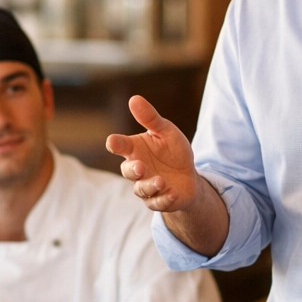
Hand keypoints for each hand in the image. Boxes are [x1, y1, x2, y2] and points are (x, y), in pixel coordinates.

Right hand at [106, 96, 202, 212]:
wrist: (188, 177)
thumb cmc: (172, 152)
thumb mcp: (166, 131)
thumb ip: (150, 118)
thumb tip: (134, 98)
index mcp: (135, 149)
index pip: (120, 146)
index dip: (116, 144)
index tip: (113, 142)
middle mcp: (137, 169)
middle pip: (128, 171)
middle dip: (133, 170)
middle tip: (141, 167)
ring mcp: (146, 187)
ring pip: (141, 190)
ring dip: (150, 186)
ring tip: (161, 181)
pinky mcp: (158, 201)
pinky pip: (157, 203)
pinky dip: (164, 199)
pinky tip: (173, 192)